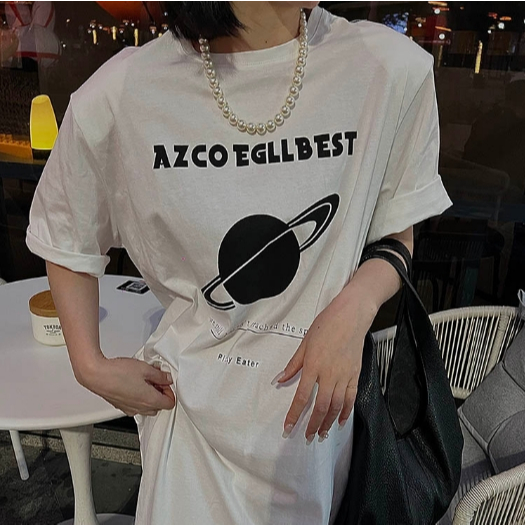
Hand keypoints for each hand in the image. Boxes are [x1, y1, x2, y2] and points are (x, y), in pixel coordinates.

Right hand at [77, 355, 175, 416]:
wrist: (96, 375)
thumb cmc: (118, 372)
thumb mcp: (146, 369)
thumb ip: (160, 375)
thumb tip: (167, 378)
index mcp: (150, 400)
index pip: (170, 403)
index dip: (170, 391)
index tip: (166, 382)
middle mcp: (140, 408)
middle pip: (159, 407)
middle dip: (160, 394)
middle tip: (157, 380)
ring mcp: (129, 409)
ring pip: (147, 407)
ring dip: (150, 396)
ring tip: (144, 380)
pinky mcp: (121, 406)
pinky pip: (135, 406)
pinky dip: (138, 398)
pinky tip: (134, 383)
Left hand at [274, 294, 374, 443]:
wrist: (351, 316)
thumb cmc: (327, 324)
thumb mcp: (305, 342)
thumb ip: (293, 364)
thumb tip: (281, 378)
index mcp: (313, 365)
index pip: (302, 396)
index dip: (295, 414)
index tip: (289, 427)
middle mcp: (329, 374)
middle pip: (321, 406)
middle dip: (313, 424)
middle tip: (307, 436)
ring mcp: (344, 375)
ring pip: (337, 406)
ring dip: (328, 422)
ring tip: (321, 433)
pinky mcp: (355, 375)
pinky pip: (351, 398)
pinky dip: (346, 412)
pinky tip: (340, 421)